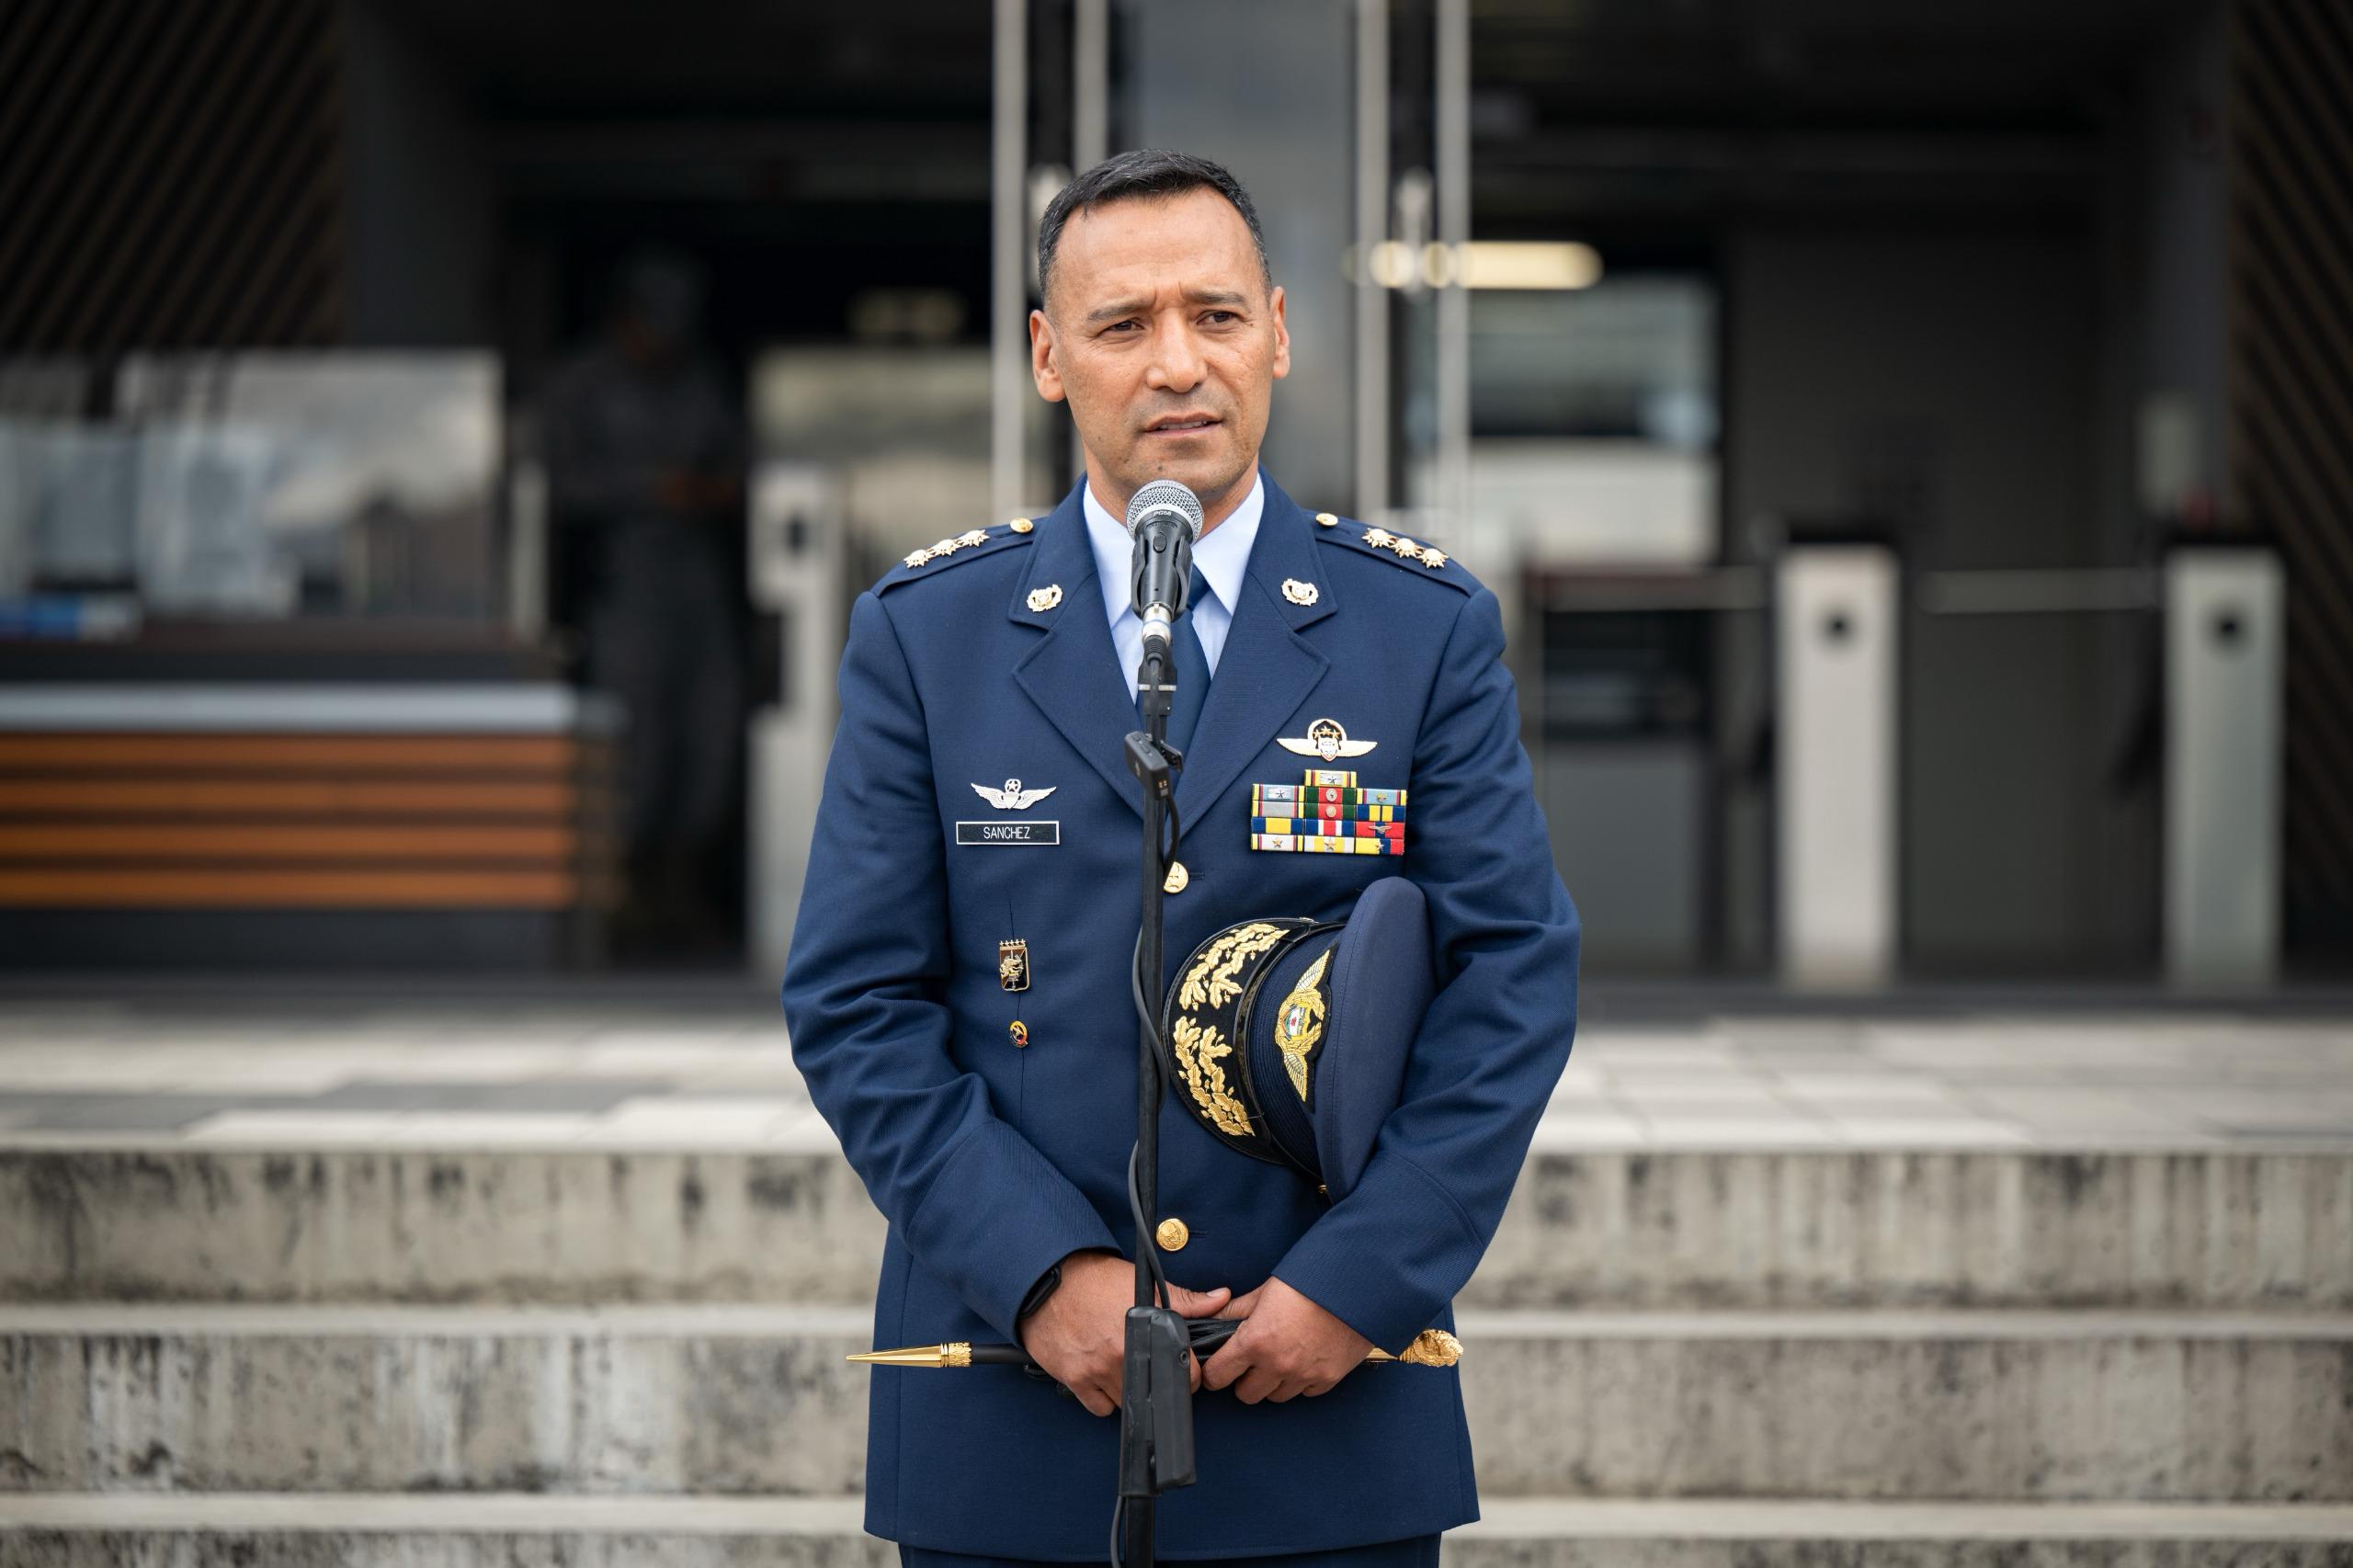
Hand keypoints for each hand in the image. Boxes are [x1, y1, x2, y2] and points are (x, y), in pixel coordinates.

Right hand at [1016, 1250, 1230, 1416]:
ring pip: (1126, 1403)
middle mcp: (1121, 1357)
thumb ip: (1187, 1299)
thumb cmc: (1095, 1279)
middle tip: (1148, 1364)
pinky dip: (1103, 1398)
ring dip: (1129, 1391)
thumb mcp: (1144, 1284)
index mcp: (1145, 1334)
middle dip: (1157, 1382)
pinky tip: (1103, 1377)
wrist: (1048, 1280)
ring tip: (1124, 1368)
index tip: (1182, 1369)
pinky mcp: (1074, 1378)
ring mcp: (1096, 1371)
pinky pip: (1099, 1407)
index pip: (1183, 1373)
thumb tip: (1221, 1299)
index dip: (1189, 1374)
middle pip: (1154, 1392)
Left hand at [1201, 1276, 1372, 1403]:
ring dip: (1274, 1382)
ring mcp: (1303, 1375)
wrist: (1354, 1284)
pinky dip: (1301, 1381)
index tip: (1219, 1367)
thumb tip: (1211, 1319)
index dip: (1215, 1372)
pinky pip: (1305, 1393)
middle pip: (1246, 1394)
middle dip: (1245, 1380)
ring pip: (1275, 1397)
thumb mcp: (1264, 1291)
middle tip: (1252, 1361)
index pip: (1218, 1376)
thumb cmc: (1308, 1282)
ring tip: (1281, 1357)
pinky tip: (1304, 1359)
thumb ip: (1235, 1311)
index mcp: (1255, 1341)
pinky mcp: (1327, 1379)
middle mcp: (1277, 1364)